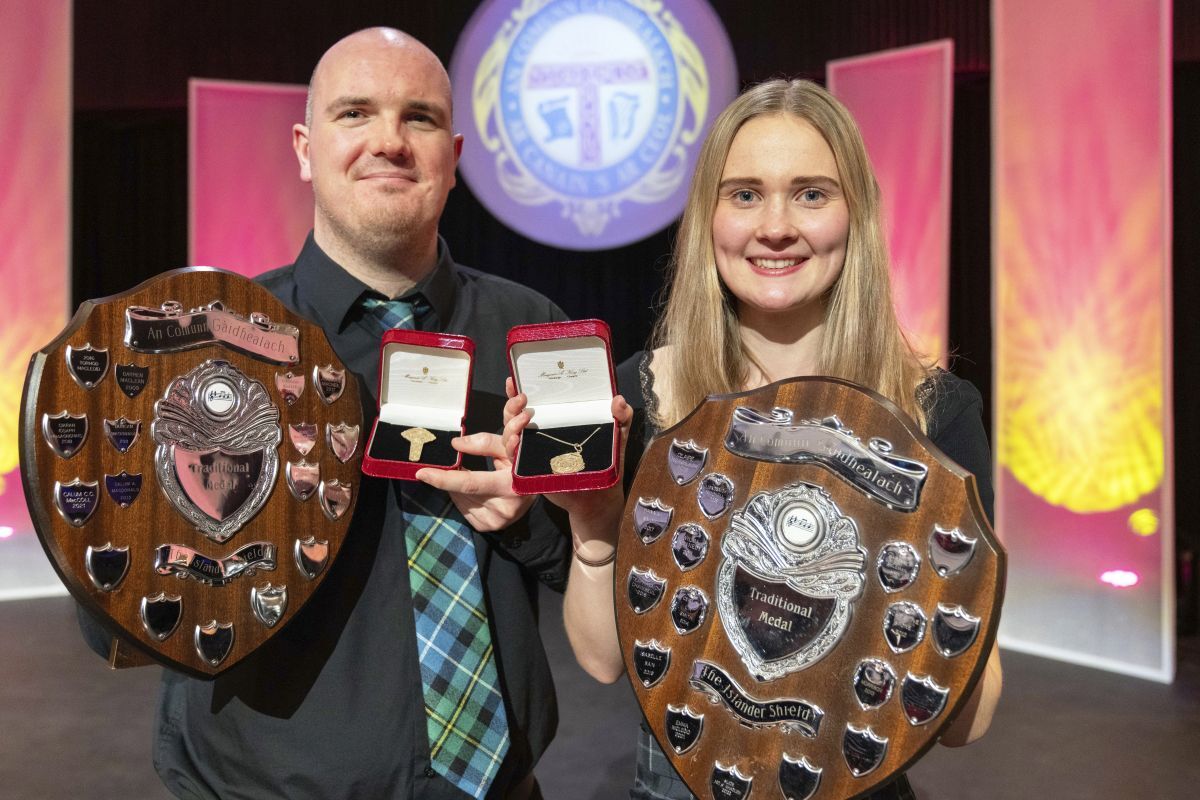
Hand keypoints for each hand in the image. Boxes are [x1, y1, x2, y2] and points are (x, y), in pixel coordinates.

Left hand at [414, 429, 533, 531]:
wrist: (536, 493)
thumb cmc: (522, 464)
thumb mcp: (510, 448)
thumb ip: (485, 443)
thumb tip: (455, 443)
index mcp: (510, 486)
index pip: (469, 483)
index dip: (444, 478)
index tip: (422, 472)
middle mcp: (503, 508)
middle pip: (460, 490)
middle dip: (452, 476)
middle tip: (458, 464)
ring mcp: (495, 521)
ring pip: (459, 498)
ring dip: (458, 486)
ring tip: (478, 477)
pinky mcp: (487, 527)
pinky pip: (462, 508)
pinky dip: (463, 496)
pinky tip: (478, 491)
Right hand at [502, 387, 632, 525]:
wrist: (600, 498)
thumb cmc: (609, 464)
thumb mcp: (617, 435)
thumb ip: (621, 416)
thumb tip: (618, 399)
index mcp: (557, 420)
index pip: (534, 402)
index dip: (518, 392)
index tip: (513, 380)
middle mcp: (540, 433)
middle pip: (514, 415)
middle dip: (512, 405)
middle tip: (522, 398)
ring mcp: (533, 451)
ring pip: (510, 434)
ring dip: (511, 424)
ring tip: (524, 418)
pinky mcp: (530, 468)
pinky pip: (515, 456)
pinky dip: (512, 447)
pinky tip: (518, 441)